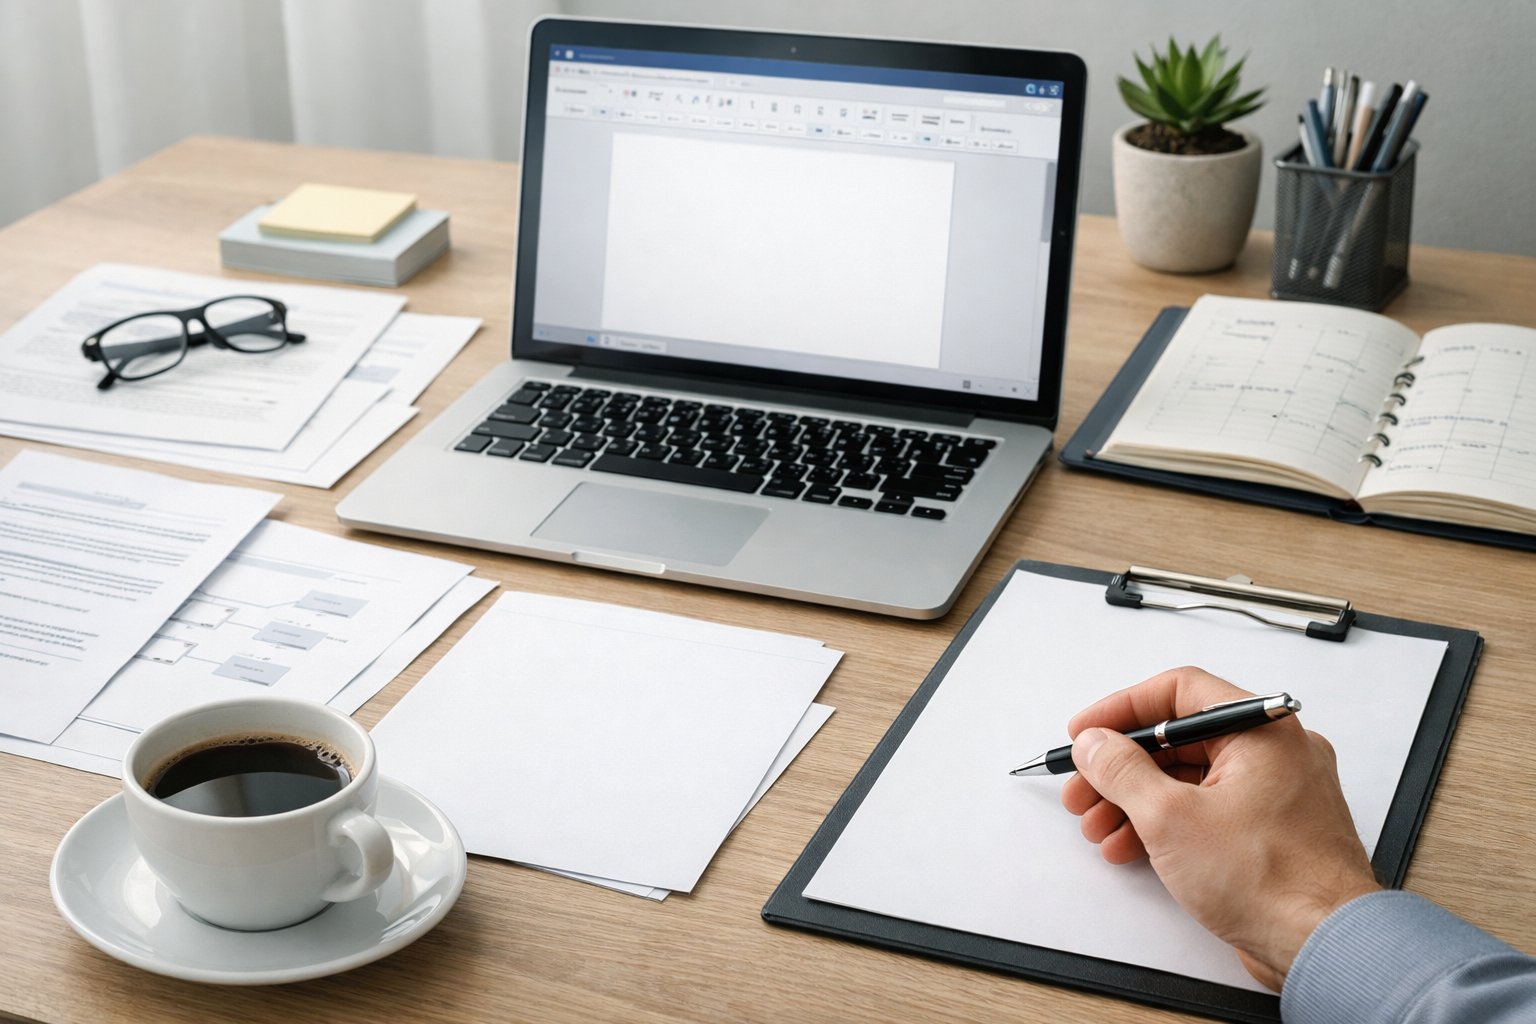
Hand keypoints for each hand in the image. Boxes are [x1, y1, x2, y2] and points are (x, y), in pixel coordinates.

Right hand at [1060, 666, 1380, 990]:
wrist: (1324, 947)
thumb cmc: (1274, 882)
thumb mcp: (1171, 817)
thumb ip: (1122, 771)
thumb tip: (1096, 744)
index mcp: (1262, 731)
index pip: (1179, 692)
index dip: (1122, 709)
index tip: (1088, 731)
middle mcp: (1275, 753)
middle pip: (1180, 739)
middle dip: (1122, 767)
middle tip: (1084, 786)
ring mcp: (1275, 794)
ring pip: (1190, 779)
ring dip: (1136, 799)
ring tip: (1099, 825)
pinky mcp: (1270, 831)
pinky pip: (1208, 810)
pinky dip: (1167, 823)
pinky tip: (1131, 846)